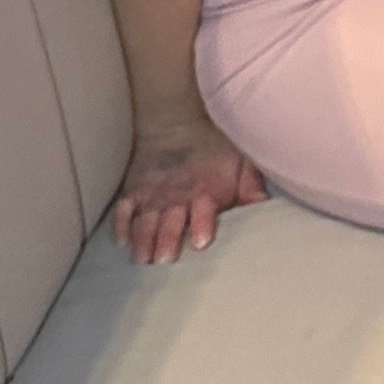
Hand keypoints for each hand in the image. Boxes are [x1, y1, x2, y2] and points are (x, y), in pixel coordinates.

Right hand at [111, 116, 265, 268]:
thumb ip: (251, 185)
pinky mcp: (133, 191)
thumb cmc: (214, 150)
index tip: (200, 242)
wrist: (176, 123)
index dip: (202, 224)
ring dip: (143, 240)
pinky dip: (120, 225)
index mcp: (204, 190)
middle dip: (167, 239)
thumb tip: (263, 205)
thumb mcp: (240, 162)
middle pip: (170, 221)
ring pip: (145, 220)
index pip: (203, 209)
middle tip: (163, 260)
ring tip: (142, 259)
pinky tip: (121, 242)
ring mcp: (152, 194)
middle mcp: (176, 195)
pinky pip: (123, 210)